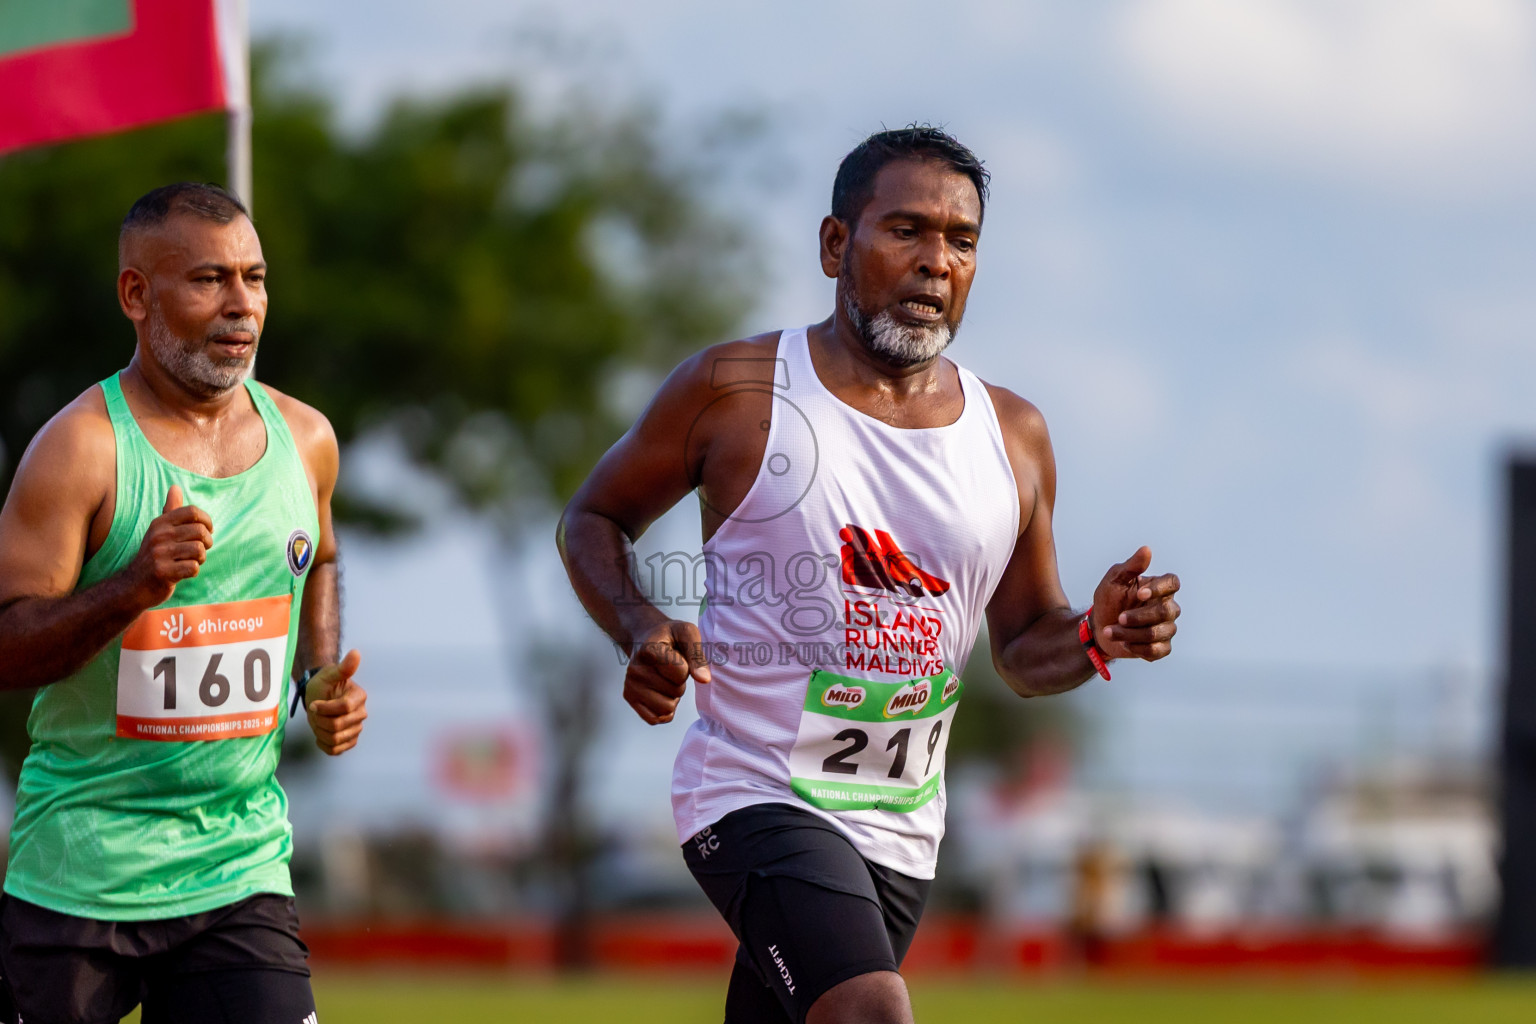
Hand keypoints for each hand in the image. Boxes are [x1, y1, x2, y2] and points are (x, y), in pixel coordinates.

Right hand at [126, 486, 213, 605]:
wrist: (133, 585)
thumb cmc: (154, 555)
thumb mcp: (158, 531)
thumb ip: (170, 510)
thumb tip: (175, 486)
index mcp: (160, 523)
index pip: (192, 512)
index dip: (207, 521)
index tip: (208, 530)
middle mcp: (159, 536)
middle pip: (200, 531)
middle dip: (207, 542)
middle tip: (201, 550)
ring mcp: (160, 554)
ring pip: (199, 550)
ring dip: (201, 558)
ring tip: (192, 561)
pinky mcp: (163, 572)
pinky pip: (193, 568)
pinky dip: (193, 571)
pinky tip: (184, 572)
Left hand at [305, 649, 367, 754]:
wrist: (319, 697)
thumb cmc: (323, 684)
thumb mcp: (329, 675)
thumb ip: (343, 667)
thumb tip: (355, 653)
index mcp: (359, 697)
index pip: (344, 708)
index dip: (325, 708)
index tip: (314, 703)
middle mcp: (361, 714)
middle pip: (337, 726)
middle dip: (320, 720)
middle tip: (315, 712)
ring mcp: (356, 729)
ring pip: (335, 739)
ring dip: (320, 731)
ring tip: (318, 721)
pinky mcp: (349, 741)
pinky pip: (336, 750)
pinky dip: (324, 744)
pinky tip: (320, 733)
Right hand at [624, 619, 709, 724]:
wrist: (644, 639)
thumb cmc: (669, 636)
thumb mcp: (687, 633)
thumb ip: (697, 655)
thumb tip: (704, 680)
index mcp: (648, 650)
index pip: (681, 673)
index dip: (687, 666)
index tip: (677, 656)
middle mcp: (635, 670)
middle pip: (676, 691)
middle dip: (680, 682)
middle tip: (671, 669)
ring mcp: (630, 686)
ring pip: (666, 708)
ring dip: (672, 697)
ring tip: (666, 680)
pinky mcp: (629, 699)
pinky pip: (655, 719)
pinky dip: (664, 710)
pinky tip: (660, 693)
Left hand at [1091, 546, 1179, 661]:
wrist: (1098, 628)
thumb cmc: (1108, 600)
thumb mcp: (1114, 580)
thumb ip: (1131, 566)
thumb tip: (1146, 549)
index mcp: (1158, 588)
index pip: (1173, 583)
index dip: (1159, 589)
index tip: (1139, 593)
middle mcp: (1167, 607)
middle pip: (1166, 611)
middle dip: (1139, 617)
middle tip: (1119, 617)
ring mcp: (1166, 628)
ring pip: (1159, 633)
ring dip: (1131, 634)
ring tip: (1111, 632)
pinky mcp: (1161, 647)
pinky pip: (1158, 650)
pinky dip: (1137, 648)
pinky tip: (1124, 644)